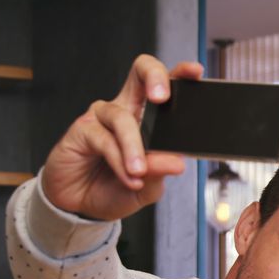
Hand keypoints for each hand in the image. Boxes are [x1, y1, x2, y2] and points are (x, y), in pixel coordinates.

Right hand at [40, 55, 204, 220]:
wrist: (82, 206)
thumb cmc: (115, 188)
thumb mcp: (147, 185)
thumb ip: (160, 171)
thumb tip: (177, 162)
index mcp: (148, 116)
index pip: (165, 85)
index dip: (180, 73)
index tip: (196, 72)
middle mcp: (126, 109)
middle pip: (140, 73)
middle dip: (154, 77)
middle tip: (161, 98)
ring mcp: (102, 117)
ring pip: (123, 118)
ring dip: (134, 147)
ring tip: (139, 171)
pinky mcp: (82, 129)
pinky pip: (105, 140)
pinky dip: (118, 162)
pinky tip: (128, 177)